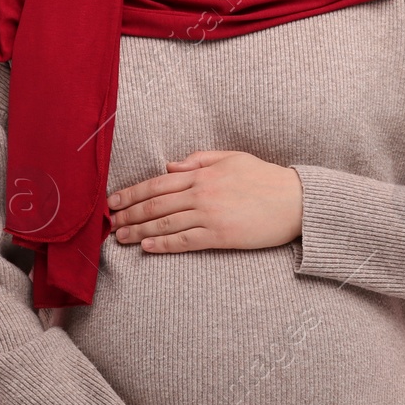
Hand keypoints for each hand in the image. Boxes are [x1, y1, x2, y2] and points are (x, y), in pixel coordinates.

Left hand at [108, 150, 302, 252]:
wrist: (295, 200)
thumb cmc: (265, 177)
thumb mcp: (232, 158)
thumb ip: (199, 159)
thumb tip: (169, 164)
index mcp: (202, 172)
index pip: (158, 182)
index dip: (132, 192)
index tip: (114, 200)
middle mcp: (201, 192)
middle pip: (155, 204)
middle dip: (129, 213)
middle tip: (109, 221)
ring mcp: (210, 214)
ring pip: (165, 224)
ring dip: (138, 231)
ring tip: (120, 237)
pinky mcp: (220, 236)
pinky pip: (184, 241)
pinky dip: (163, 244)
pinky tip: (146, 247)